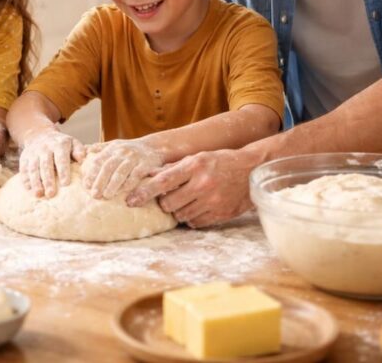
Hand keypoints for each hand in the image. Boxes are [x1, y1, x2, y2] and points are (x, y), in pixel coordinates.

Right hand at [19, 130, 84, 197]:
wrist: (39, 135)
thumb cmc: (61, 144)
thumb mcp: (72, 143)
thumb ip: (78, 150)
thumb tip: (82, 159)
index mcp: (59, 145)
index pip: (61, 158)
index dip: (63, 171)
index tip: (65, 184)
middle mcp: (44, 148)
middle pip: (46, 165)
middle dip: (48, 180)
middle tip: (51, 194)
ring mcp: (33, 153)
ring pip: (33, 168)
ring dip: (35, 182)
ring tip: (39, 194)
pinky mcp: (24, 158)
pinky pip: (24, 169)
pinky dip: (26, 179)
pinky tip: (29, 189)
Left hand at [82, 139, 161, 198]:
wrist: (155, 146)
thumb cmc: (131, 149)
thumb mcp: (116, 144)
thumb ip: (101, 148)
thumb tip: (85, 150)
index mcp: (112, 149)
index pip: (99, 161)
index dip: (91, 173)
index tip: (85, 185)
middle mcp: (121, 152)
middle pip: (108, 167)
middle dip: (100, 182)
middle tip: (94, 195)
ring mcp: (134, 158)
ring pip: (121, 172)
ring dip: (113, 185)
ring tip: (106, 196)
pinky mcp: (145, 165)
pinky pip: (136, 175)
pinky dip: (129, 184)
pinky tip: (124, 193)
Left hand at [126, 149, 258, 227]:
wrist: (251, 171)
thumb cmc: (220, 162)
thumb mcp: (197, 158)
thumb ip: (173, 168)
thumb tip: (147, 175)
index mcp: (194, 166)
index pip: (162, 182)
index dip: (144, 192)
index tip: (130, 200)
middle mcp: (203, 184)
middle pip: (168, 204)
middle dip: (165, 202)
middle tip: (171, 196)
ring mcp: (212, 201)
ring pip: (180, 215)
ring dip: (179, 210)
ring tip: (189, 199)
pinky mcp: (220, 214)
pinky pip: (195, 223)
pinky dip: (192, 217)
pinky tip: (199, 206)